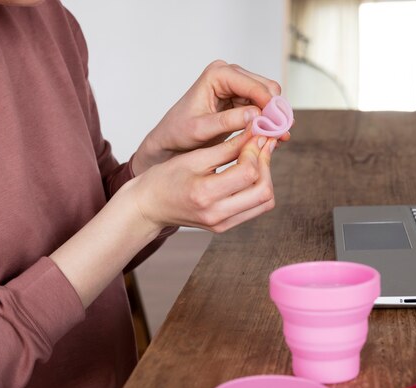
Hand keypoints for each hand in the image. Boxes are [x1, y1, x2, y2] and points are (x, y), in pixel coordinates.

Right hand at [129, 128, 276, 232]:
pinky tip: (251, 170)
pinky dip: (258, 188)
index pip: (247, 173)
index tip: (256, 133)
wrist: (149, 206)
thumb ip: (227, 148)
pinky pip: (255, 208)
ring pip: (264, 202)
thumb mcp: (194, 157)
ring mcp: (222, 224)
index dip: (256, 150)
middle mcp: (217, 214)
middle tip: (262, 143)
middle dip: (266, 164)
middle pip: (263, 191)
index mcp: (205, 194)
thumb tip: (254, 134)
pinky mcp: (225, 226)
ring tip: (258, 156)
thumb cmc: (165, 179)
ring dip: (266, 177)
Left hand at [132, 60, 289, 174]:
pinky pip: (264, 108)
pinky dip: (269, 121)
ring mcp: (237, 86)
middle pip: (267, 88)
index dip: (269, 106)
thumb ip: (228, 121)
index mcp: (217, 74)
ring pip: (269, 98)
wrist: (171, 140)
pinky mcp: (241, 99)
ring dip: (275, 117)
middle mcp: (230, 74)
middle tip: (280, 135)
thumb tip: (257, 115)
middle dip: (275, 111)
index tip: (278, 127)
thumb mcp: (201, 129)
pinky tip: (274, 136)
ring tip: (279, 138)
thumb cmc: (179, 132)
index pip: (254, 86)